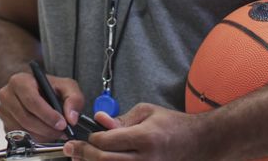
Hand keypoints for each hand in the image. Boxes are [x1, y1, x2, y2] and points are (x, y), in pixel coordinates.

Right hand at [0, 71, 84, 143]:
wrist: (32, 90)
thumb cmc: (47, 87)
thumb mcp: (65, 86)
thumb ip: (74, 98)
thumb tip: (71, 118)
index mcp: (19, 81)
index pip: (31, 101)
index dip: (48, 115)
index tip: (62, 124)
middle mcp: (7, 95)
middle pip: (26, 118)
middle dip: (46, 129)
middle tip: (61, 132)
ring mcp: (3, 111)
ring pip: (23, 130)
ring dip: (42, 136)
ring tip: (55, 132)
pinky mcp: (5, 124)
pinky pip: (20, 137)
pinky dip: (35, 139)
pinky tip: (45, 134)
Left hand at [63, 103, 206, 160]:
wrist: (197, 142)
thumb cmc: (172, 125)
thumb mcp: (146, 111)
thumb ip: (121, 118)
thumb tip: (100, 120)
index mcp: (144, 138)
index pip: (108, 141)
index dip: (92, 139)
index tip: (87, 135)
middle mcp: (145, 158)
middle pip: (104, 160)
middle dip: (84, 154)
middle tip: (70, 148)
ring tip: (78, 158)